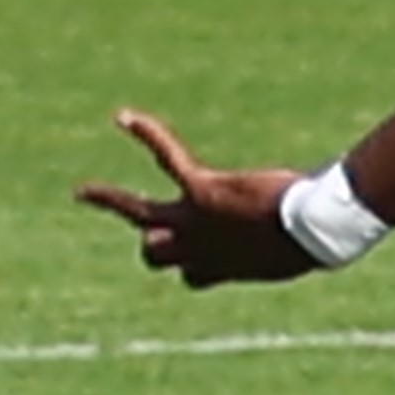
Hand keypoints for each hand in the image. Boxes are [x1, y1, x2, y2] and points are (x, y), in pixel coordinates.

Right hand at [75, 108, 320, 288]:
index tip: (210, 262)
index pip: (190, 277)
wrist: (311, 230)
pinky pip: (165, 157)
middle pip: (154, 254)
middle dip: (152, 246)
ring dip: (111, 201)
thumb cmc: (309, 243)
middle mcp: (200, 249)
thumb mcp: (287, 256)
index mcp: (220, 269)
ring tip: (83, 194)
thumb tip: (307, 245)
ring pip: (139, 216)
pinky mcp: (201, 190)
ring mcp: (195, 220)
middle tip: (149, 234)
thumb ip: (276, 249)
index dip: (195, 269)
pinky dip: (146, 134)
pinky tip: (123, 117)